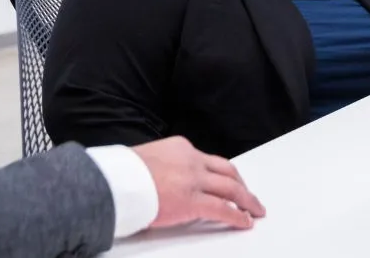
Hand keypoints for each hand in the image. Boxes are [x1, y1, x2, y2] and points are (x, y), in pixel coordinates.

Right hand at [132, 136, 266, 230]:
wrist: (114, 181)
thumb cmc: (122, 173)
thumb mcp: (147, 159)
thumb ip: (164, 166)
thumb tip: (168, 180)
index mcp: (180, 147)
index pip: (209, 160)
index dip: (223, 173)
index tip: (229, 181)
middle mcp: (191, 160)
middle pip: (227, 171)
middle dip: (241, 185)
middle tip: (249, 196)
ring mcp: (194, 180)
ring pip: (231, 189)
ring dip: (247, 200)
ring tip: (255, 210)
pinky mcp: (192, 201)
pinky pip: (223, 209)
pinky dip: (238, 216)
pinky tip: (244, 222)